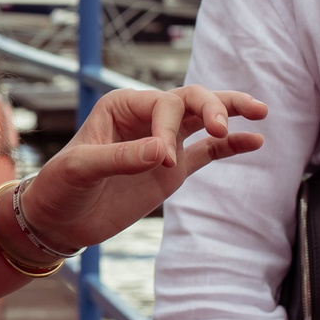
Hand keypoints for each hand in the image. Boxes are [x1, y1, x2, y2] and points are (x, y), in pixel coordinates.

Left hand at [17, 86, 264, 255]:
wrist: (59, 220)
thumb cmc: (60, 187)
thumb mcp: (81, 170)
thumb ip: (122, 157)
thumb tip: (165, 152)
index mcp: (121, 106)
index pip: (162, 104)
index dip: (169, 128)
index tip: (161, 160)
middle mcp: (146, 118)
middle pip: (190, 99)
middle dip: (212, 107)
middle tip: (221, 126)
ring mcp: (164, 142)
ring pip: (203, 118)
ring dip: (229, 111)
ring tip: (260, 111)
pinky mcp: (173, 168)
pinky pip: (208, 151)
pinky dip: (231, 145)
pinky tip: (255, 139)